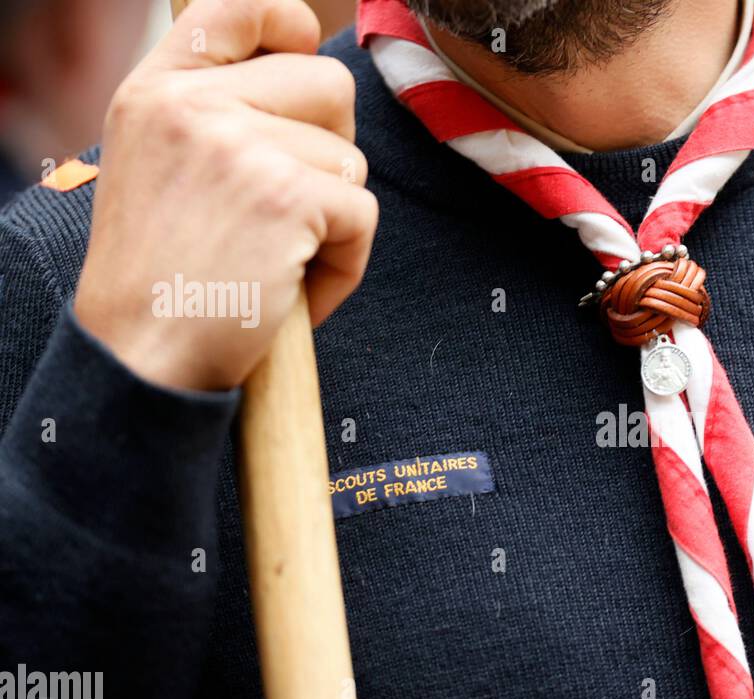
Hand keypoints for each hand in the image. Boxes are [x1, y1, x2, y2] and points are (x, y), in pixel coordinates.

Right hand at [74, 0, 377, 391]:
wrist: (141, 357)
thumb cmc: (167, 280)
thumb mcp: (161, 167)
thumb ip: (217, 113)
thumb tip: (306, 62)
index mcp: (157, 89)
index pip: (240, 7)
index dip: (290, 25)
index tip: (301, 53)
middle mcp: (192, 104)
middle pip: (329, 83)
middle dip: (330, 151)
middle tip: (288, 210)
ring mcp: (238, 145)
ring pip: (350, 159)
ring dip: (334, 221)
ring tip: (276, 261)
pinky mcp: (285, 196)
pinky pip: (362, 216)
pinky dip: (344, 265)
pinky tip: (293, 289)